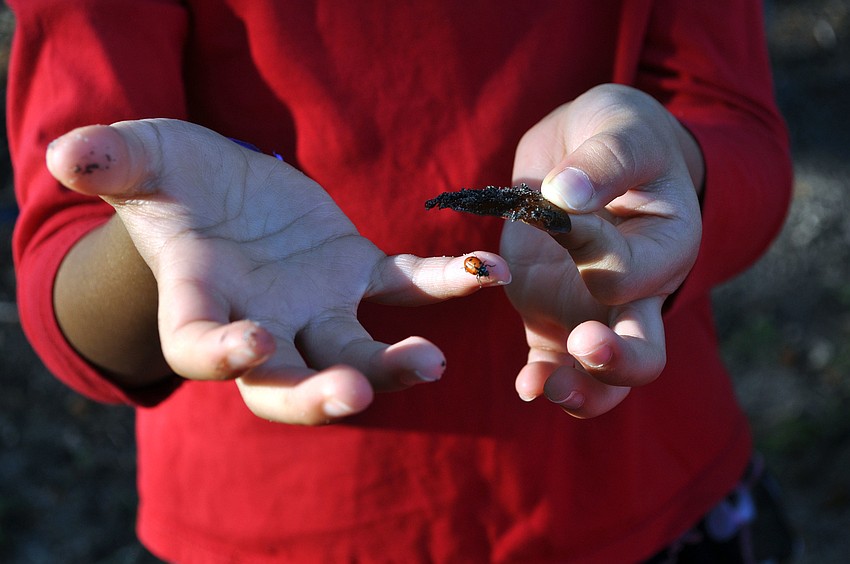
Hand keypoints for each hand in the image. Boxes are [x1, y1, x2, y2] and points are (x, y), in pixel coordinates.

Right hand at [47, 119, 509, 423]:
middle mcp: (261, 321)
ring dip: (392, 363)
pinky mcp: (357, 273)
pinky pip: (404, 285)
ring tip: (433, 361)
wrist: (224, 190)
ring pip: (354, 351)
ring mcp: (315, 306)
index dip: (219, 353)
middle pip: (284, 384)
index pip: (199, 346)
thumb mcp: (138, 160)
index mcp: (200, 301)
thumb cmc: (172, 180)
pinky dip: (443, 283)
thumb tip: (67, 153)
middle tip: (353, 394)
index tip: (248, 345)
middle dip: (315, 396)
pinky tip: (485, 273)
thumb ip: (111, 161)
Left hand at [502, 84, 703, 417]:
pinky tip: (525, 384)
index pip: (636, 269)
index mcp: (667, 245)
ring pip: (603, 381)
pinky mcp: (553, 318)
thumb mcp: (621, 130)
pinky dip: (542, 379)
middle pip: (645, 354)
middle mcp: (639, 292)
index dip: (595, 248)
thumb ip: (604, 162)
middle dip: (617, 360)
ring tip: (539, 386)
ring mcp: (594, 312)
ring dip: (577, 390)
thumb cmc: (620, 135)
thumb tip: (567, 193)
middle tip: (585, 346)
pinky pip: (554, 364)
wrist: (591, 150)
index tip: (562, 212)